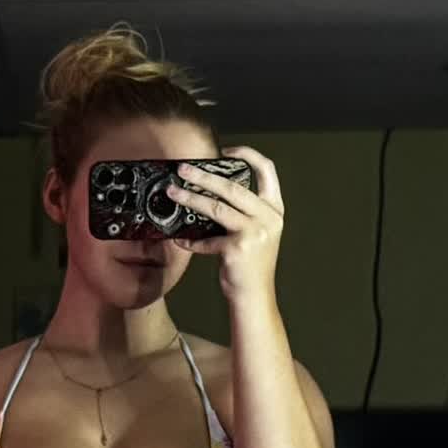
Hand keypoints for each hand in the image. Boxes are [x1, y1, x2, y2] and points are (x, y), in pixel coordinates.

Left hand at [165, 145, 283, 301]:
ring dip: (190, 199)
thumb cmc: (251, 267)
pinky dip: (191, 240)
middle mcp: (268, 218)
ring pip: (216, 208)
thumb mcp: (257, 233)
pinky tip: (180, 239)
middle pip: (232, 187)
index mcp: (274, 210)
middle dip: (204, 175)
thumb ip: (244, 212)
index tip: (226, 150)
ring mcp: (254, 233)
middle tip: (184, 169)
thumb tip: (212, 192)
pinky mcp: (237, 248)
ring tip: (173, 193)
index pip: (267, 171)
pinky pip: (207, 239)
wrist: (254, 297)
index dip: (248, 154)